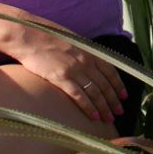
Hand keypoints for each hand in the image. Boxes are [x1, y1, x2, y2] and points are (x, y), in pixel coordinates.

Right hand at [6, 24, 126, 123]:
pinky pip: (78, 96)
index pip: (111, 71)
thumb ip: (84, 53)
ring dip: (104, 107)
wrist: (29, 35)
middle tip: (119, 112)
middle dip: (114, 100)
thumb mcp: (72, 41)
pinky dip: (88, 107)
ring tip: (109, 118)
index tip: (124, 96)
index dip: (119, 85)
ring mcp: (74, 70)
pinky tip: (93, 117)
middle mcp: (86, 61)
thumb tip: (92, 63)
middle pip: (105, 84)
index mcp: (90, 51)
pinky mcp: (61, 78)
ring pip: (95, 92)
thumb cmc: (48, 36)